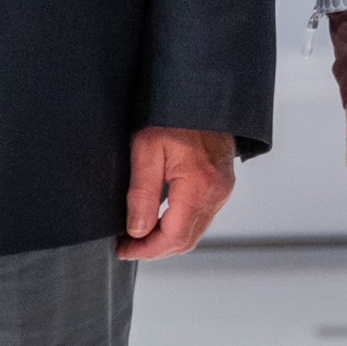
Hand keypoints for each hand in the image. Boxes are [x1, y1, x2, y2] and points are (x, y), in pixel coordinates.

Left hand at [118, 127, 236, 259]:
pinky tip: (160, 219)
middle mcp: (216, 193)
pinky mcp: (223, 187)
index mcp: (199, 185)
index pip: (173, 237)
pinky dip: (180, 226)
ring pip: (194, 233)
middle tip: (127, 245)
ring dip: (167, 239)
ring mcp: (223, 191)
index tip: (123, 249)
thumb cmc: (174, 114)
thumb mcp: (147, 148)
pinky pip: (201, 218)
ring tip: (139, 233)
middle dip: (154, 249)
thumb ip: (142, 193)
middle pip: (186, 241)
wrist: (204, 95)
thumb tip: (136, 231)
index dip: (146, 250)